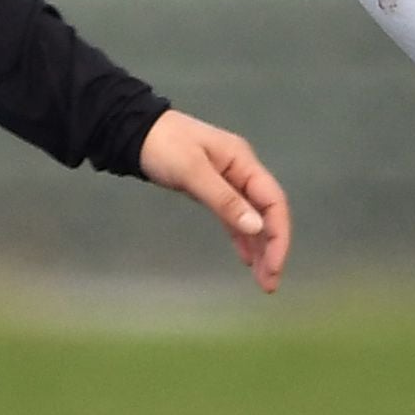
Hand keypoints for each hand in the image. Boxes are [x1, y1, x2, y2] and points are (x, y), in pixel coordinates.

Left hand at [139, 109, 290, 291]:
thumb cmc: (164, 146)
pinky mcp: (213, 190)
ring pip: (253, 218)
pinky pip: (235, 217)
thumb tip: (256, 228)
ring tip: (263, 280)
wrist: (136, 131)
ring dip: (260, 248)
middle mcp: (242, 172)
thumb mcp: (193, 171)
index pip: (273, 202)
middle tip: (269, 283)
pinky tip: (247, 259)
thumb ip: (224, 199)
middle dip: (272, 248)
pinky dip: (242, 238)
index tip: (274, 265)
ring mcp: (229, 181)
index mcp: (244, 162)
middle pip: (267, 213)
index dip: (278, 235)